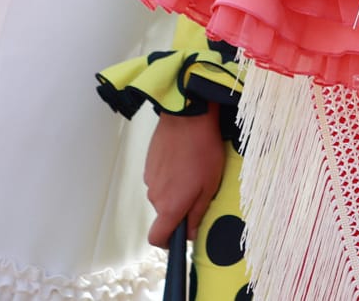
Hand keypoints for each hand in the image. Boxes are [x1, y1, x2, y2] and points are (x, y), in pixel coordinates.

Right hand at [143, 110, 226, 248]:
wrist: (187, 117)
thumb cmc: (202, 150)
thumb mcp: (210, 185)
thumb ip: (198, 213)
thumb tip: (190, 233)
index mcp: (170, 206)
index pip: (157, 238)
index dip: (167, 242)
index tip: (179, 236)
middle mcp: (155, 196)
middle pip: (165, 213)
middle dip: (180, 207)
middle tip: (200, 188)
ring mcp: (149, 179)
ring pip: (163, 194)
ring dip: (176, 188)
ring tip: (193, 168)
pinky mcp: (148, 164)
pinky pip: (159, 178)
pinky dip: (170, 174)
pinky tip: (184, 158)